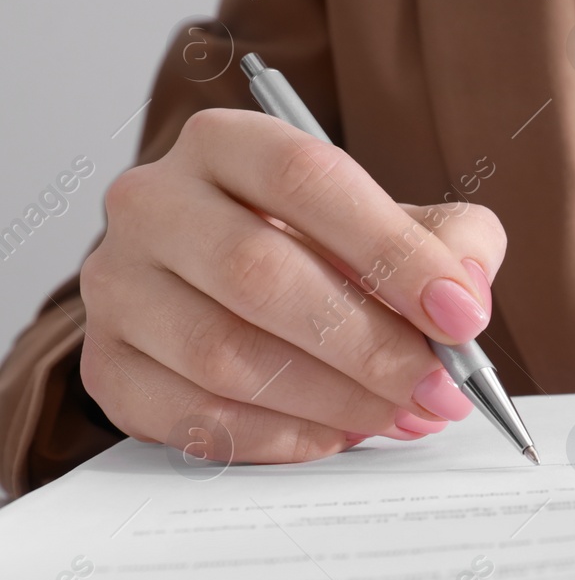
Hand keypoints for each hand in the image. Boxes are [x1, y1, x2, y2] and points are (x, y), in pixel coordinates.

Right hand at [79, 108, 505, 463]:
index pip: (306, 178)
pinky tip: (337, 435)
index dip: (391, 250)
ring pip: (222, 353)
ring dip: (332, 398)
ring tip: (401, 414)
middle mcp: (153, 203)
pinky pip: (192, 414)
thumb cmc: (324, 250)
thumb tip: (464, 294)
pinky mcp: (106, 366)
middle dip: (368, 343)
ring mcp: (117, 286)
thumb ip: (450, 244)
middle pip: (258, 273)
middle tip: (439, 386)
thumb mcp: (396, 224)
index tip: (459, 315)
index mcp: (226, 144)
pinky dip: (278, 436)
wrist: (234, 291)